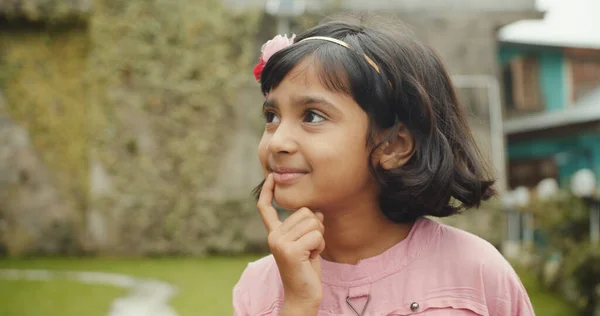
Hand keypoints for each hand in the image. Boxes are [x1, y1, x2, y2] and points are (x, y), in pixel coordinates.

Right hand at [257, 173, 325, 312]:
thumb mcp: (308, 243)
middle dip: (316, 228)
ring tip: (310, 253)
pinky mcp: (289, 250)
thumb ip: (309, 227)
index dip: (268, 191)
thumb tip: (318, 213)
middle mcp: (273, 236)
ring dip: (319, 238)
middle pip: (305, 212)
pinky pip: (316, 235)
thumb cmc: (306, 268)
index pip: (266, 208)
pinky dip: (319, 246)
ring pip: (313, 222)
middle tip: (309, 248)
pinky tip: (311, 258)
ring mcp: (279, 242)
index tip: (271, 177)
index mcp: (274, 233)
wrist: (303, 295)